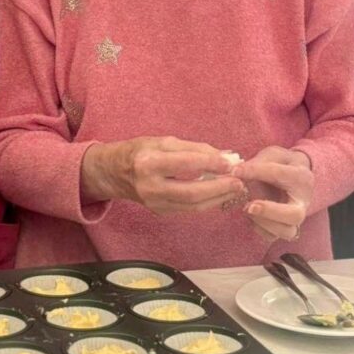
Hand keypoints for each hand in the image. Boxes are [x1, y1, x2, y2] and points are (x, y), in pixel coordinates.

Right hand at [81, 136, 246, 214]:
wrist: (114, 173)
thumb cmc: (140, 151)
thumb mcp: (163, 141)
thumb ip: (195, 148)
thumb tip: (225, 155)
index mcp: (148, 163)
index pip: (185, 164)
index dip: (210, 164)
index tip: (230, 162)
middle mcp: (150, 186)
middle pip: (191, 192)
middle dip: (219, 188)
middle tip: (239, 181)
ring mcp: (154, 203)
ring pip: (193, 206)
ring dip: (218, 198)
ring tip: (235, 189)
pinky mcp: (160, 212)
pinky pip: (188, 209)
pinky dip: (207, 203)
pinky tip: (220, 195)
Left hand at [231, 146, 313, 240]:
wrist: (292, 175)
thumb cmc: (281, 164)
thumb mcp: (272, 155)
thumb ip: (257, 163)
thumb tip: (235, 171)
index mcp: (300, 177)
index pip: (280, 175)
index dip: (255, 171)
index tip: (235, 171)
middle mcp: (303, 201)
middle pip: (294, 215)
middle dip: (270, 212)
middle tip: (250, 206)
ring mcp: (295, 217)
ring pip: (287, 231)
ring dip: (263, 222)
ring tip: (247, 208)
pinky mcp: (285, 227)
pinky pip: (273, 236)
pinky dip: (259, 228)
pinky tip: (250, 215)